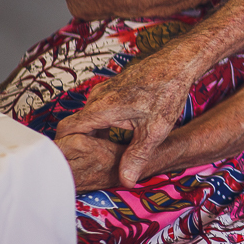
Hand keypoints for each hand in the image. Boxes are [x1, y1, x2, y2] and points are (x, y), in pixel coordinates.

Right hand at [55, 57, 191, 187]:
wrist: (178, 62)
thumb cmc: (168, 91)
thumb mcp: (154, 129)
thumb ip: (137, 156)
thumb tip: (126, 181)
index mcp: (101, 108)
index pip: (67, 130)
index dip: (65, 149)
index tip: (71, 164)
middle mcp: (98, 98)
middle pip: (78, 127)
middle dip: (84, 146)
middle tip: (92, 165)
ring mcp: (105, 91)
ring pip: (91, 119)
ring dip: (96, 136)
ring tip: (106, 154)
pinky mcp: (114, 89)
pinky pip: (100, 110)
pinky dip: (105, 125)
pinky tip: (119, 136)